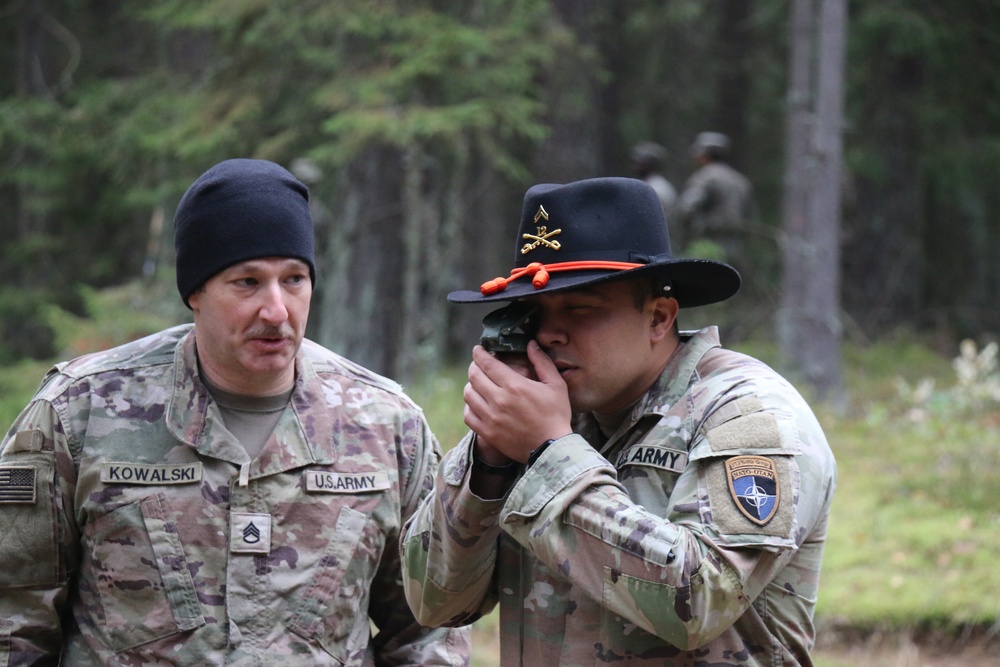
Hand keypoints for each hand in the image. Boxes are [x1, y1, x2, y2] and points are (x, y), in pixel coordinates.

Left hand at [464, 340, 571, 462]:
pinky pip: (468, 415)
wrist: (552, 448)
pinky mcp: (488, 432)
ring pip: (468, 395)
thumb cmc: (556, 415)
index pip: (487, 363)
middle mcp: (499, 400)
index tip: (478, 350)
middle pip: (474, 376)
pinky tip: (477, 404)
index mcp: (514, 385)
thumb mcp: (556, 385)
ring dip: (471, 385)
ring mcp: (491, 417)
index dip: (479, 353)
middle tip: (478, 365)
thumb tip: (531, 344)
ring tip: (477, 384)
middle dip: (474, 366)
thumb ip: (542, 362)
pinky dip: (469, 407)